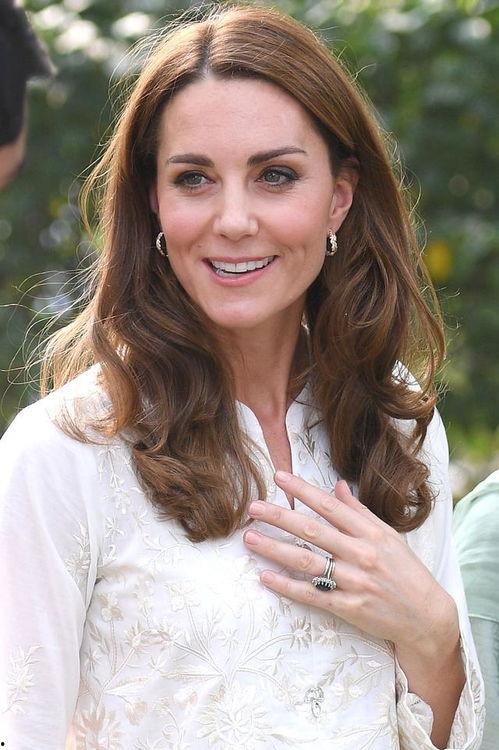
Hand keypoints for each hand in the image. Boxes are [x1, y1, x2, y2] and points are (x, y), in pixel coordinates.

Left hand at [243, 471, 456, 653]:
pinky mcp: (349, 608)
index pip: (330, 506)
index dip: (303, 490)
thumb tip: (337, 485)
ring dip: (275, 549)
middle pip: (312, 531)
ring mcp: (354, 582)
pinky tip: (266, 576)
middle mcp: (361, 555)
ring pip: (307, 562)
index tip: (279, 477)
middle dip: (280, 516)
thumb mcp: (388, 536)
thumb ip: (359, 512)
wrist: (426, 617)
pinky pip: (312, 594)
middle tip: (253, 507)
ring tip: (250, 538)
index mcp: (371, 533)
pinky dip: (288, 585)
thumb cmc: (406, 572)